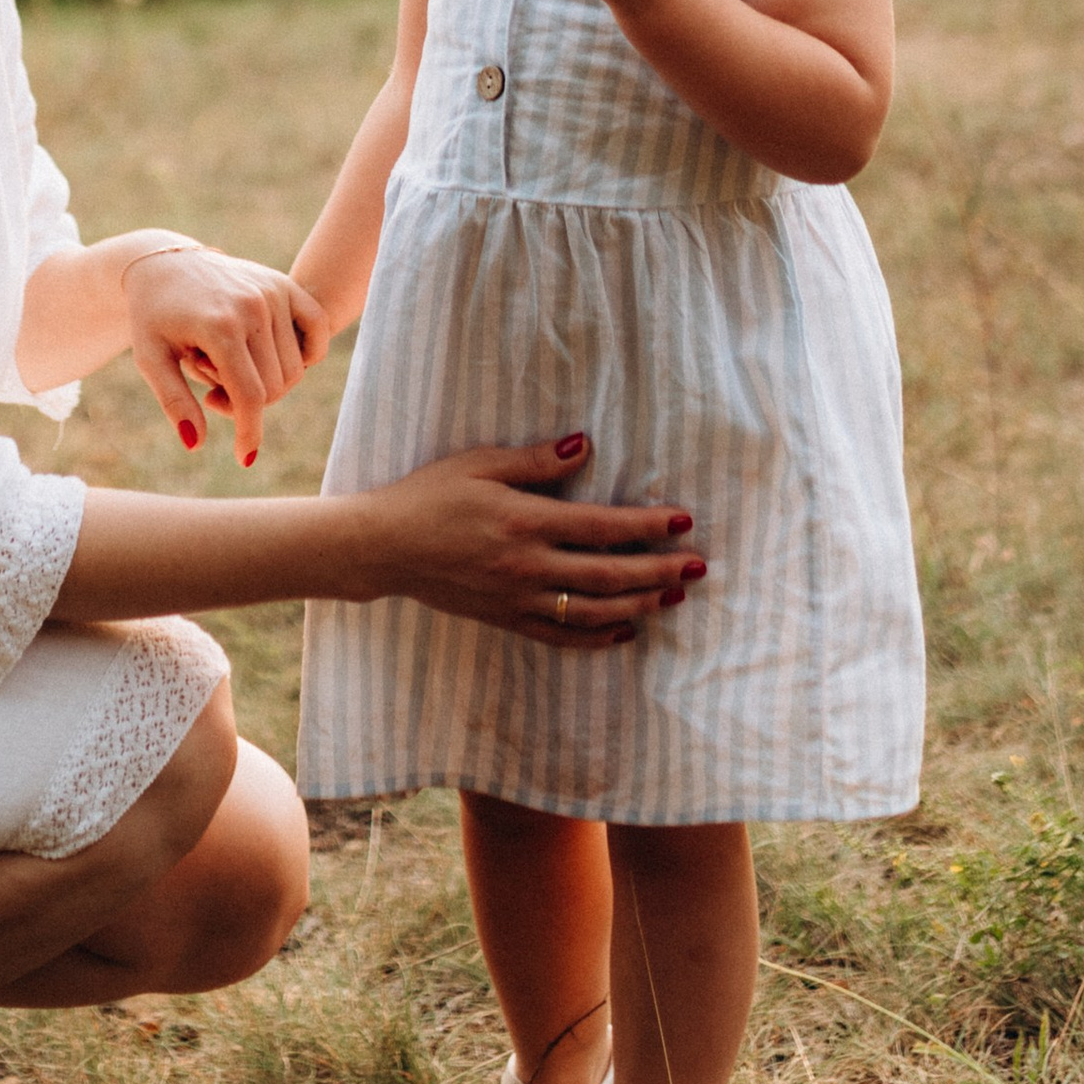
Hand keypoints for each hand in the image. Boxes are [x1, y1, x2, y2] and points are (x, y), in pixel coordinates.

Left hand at [124, 246, 330, 468]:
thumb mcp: (151, 359)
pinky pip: (318, 330)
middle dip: (245, 402)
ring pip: (294, 368)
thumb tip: (196, 444)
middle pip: (274, 387)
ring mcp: (273, 291)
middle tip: (210, 388)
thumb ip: (174, 401)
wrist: (164, 263)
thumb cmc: (152, 317)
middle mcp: (254, 306)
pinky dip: (305, 355)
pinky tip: (272, 358)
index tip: (246, 458)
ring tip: (226, 364)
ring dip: (265, 380)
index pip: (250, 395)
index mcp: (220, 325)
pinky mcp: (285, 284)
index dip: (250, 432)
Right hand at [356, 435, 703, 644]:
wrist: (385, 547)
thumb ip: (536, 461)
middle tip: (698, 567)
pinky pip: (561, 636)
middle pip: (609, 575)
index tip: (683, 521)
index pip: (602, 527)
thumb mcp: (480, 463)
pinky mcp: (506, 619)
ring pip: (593, 611)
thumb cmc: (431, 495)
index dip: (647, 526)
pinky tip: (625, 631)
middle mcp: (527, 567)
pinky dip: (598, 637)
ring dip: (639, 606)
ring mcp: (518, 599)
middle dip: (659, 571)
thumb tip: (585, 446)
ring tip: (673, 597)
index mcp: (525, 522)